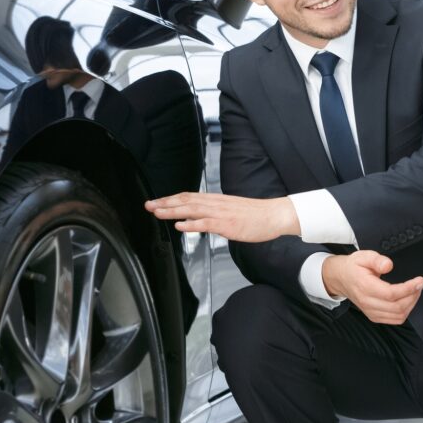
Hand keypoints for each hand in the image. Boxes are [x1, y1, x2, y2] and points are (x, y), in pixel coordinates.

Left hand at [146, 192, 299, 241]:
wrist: (274, 215)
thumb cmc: (256, 215)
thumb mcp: (231, 211)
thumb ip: (213, 214)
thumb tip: (198, 219)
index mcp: (216, 200)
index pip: (188, 197)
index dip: (170, 199)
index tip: (156, 202)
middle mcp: (216, 203)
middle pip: (186, 201)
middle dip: (165, 203)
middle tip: (148, 205)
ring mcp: (221, 213)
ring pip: (192, 209)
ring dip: (173, 211)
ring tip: (157, 212)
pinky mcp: (227, 224)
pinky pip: (206, 223)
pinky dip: (191, 224)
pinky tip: (180, 225)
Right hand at [322, 251, 422, 324]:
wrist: (341, 278)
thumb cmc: (354, 267)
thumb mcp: (364, 256)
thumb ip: (377, 259)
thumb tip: (388, 265)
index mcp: (365, 287)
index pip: (391, 294)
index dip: (409, 289)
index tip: (419, 281)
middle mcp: (367, 302)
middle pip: (397, 307)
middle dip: (413, 296)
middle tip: (419, 284)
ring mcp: (370, 311)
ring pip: (397, 315)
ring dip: (411, 304)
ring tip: (415, 291)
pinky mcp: (374, 316)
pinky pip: (394, 320)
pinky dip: (405, 312)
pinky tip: (407, 300)